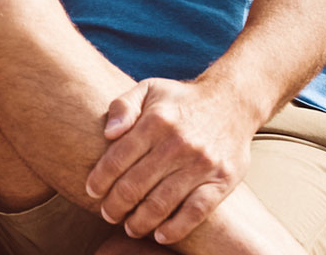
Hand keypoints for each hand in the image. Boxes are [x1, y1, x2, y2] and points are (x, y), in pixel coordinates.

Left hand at [85, 78, 260, 244]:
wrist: (233, 101)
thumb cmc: (182, 100)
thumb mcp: (149, 89)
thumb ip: (123, 106)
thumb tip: (108, 133)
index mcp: (156, 121)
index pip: (118, 158)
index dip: (100, 180)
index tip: (92, 191)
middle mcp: (178, 143)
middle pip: (135, 185)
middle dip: (115, 206)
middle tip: (108, 214)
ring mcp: (201, 164)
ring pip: (161, 203)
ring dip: (139, 222)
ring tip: (130, 227)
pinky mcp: (221, 180)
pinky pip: (195, 212)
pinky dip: (175, 228)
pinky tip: (160, 235)